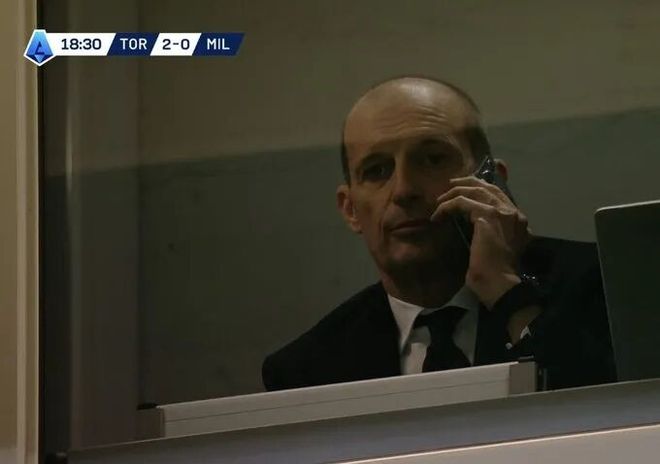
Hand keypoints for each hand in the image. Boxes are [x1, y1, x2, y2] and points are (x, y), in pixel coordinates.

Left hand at [431, 176, 531, 308]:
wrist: (500, 284)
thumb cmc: (495, 273)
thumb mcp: (495, 247)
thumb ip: (492, 231)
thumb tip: (474, 223)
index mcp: (519, 219)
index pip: (499, 194)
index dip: (479, 188)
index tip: (462, 190)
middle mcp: (514, 212)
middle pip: (487, 186)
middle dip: (466, 183)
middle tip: (449, 186)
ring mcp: (502, 212)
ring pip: (474, 190)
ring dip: (453, 194)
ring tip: (439, 202)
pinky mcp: (487, 216)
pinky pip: (462, 202)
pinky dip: (447, 206)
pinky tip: (437, 215)